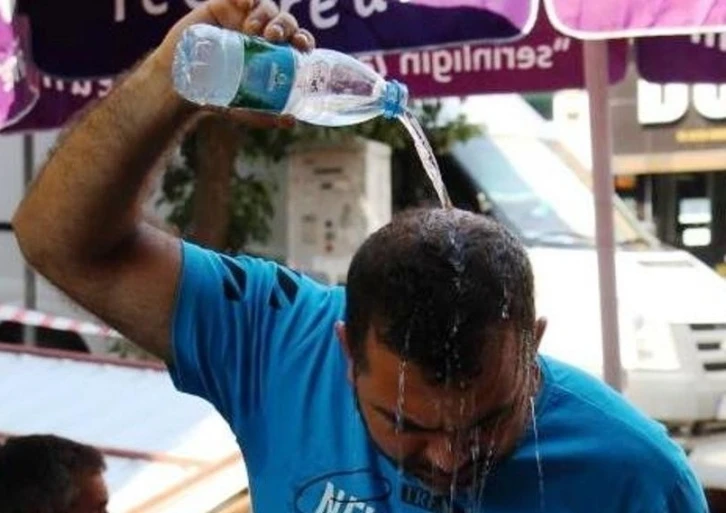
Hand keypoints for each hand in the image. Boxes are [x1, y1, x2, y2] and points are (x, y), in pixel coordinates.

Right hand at [152, 0, 315, 127]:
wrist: (181, 84)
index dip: (304, 40)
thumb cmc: (217, 96)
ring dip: (266, 15)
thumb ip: (267, 116)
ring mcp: (243, 19)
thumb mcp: (245, 110)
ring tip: (252, 29)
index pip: (297, 42)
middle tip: (274, 37)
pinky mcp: (222, 7)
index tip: (302, 46)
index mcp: (274, 55)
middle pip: (285, 22)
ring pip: (266, 7)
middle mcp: (262, 35)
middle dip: (285, 26)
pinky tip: (244, 4)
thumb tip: (292, 122)